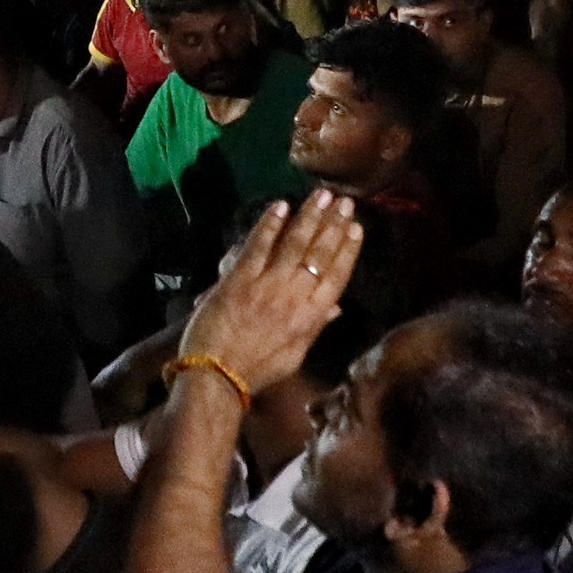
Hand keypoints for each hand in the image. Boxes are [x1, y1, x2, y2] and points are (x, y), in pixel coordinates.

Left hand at [181, 191, 360, 393]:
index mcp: (310, 318)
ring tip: (322, 195)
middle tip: (344, 201)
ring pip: (294, 244)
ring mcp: (266, 286)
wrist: (216, 377)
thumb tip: (337, 306)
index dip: (348, 250)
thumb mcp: (295, 355)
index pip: (336, 276)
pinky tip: (281, 205)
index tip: (356, 228)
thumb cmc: (256, 370)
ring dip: (309, 216)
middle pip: (319, 254)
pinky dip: (270, 224)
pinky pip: (257, 246)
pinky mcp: (238, 279)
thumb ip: (315, 327)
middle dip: (334, 224)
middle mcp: (294, 297)